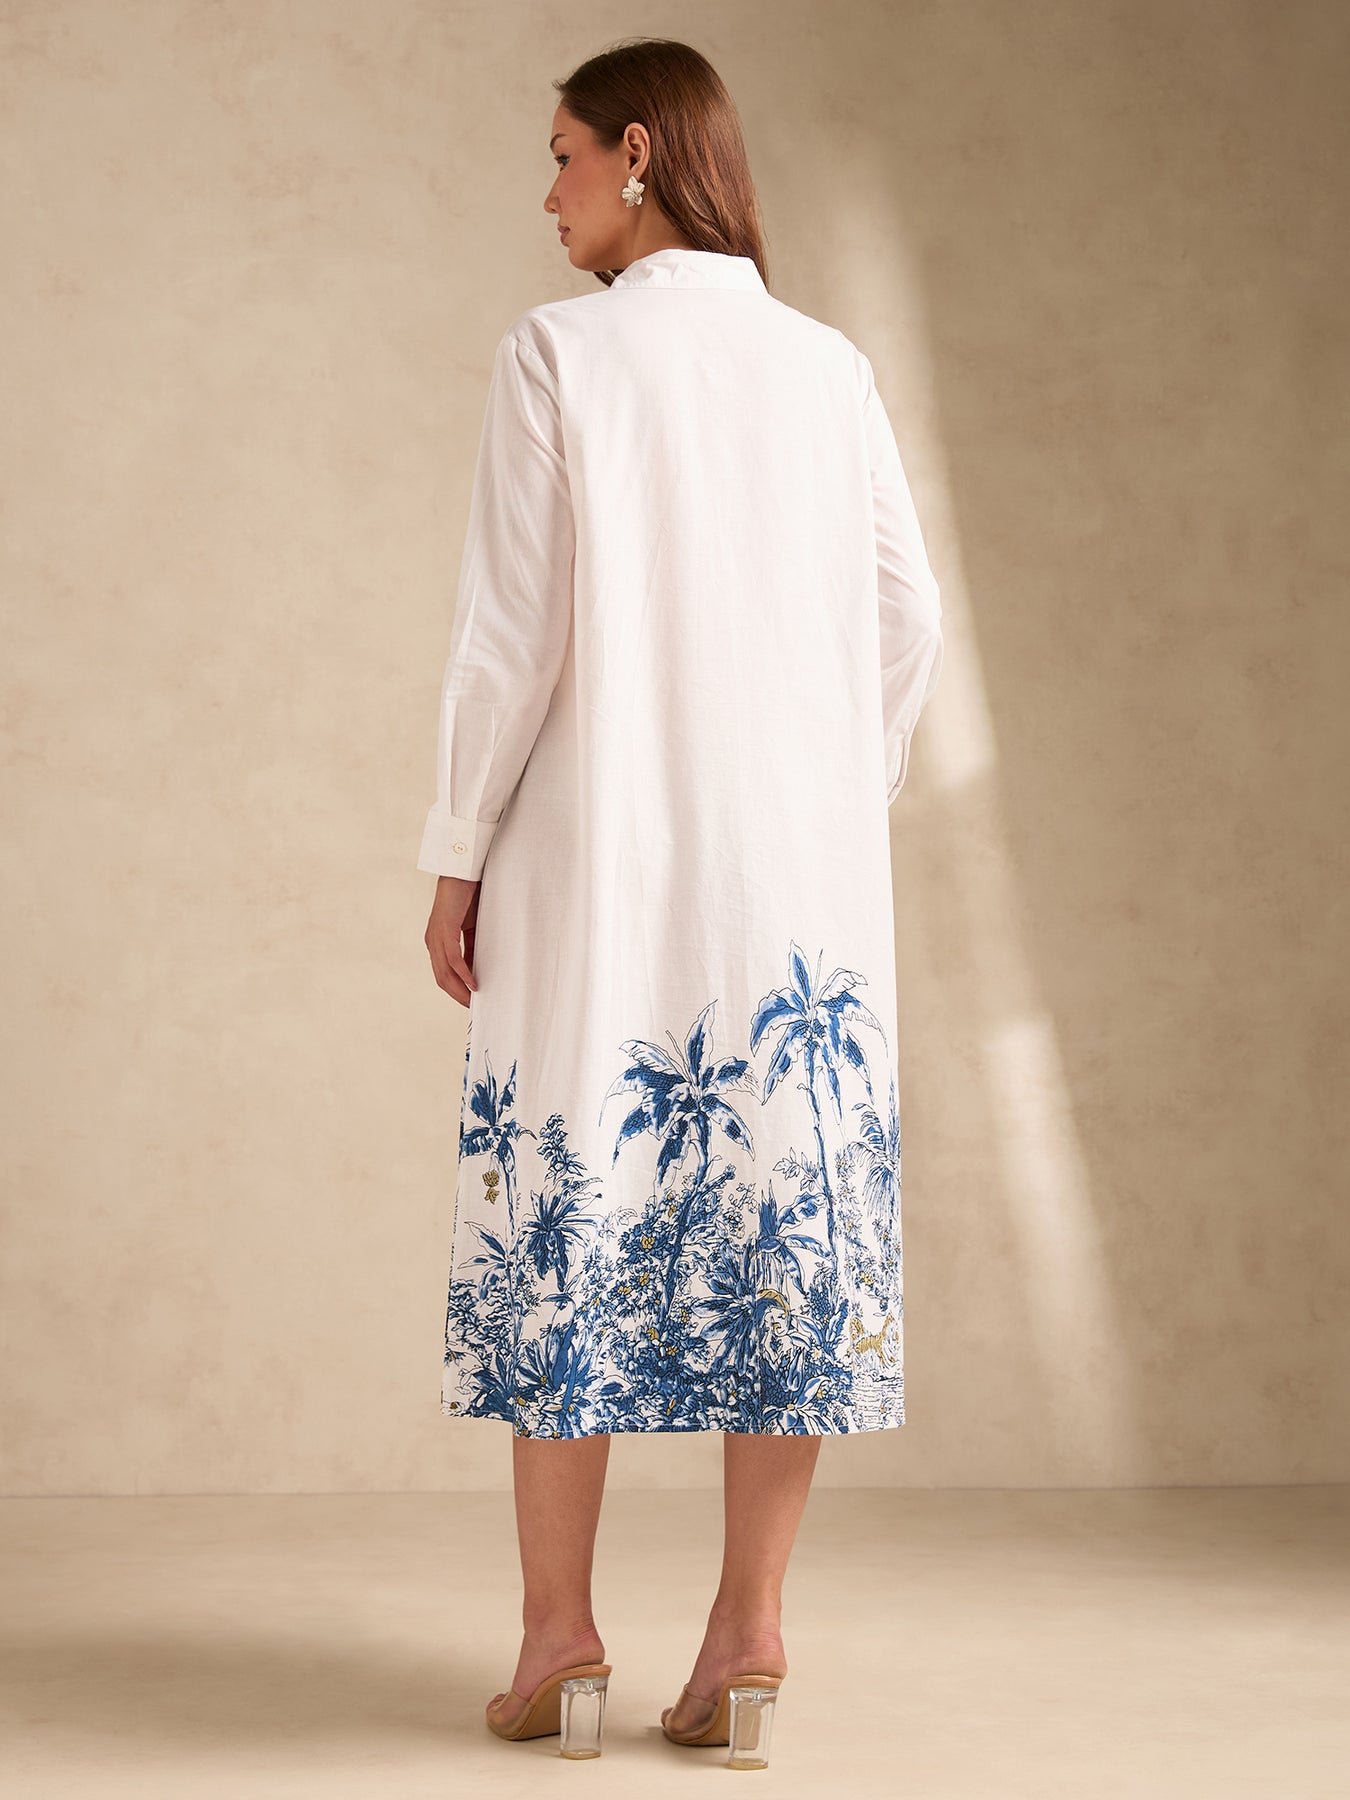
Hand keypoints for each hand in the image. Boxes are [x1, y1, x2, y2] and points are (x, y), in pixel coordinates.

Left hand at [425, 874, 480, 1005]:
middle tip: (472, 1008)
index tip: (469, 1001)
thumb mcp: (471, 928)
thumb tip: (477, 969)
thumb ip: (471, 947)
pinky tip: (473, 983)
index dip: (455, 989)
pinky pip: (452, 958)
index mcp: (437, 942)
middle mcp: (433, 942)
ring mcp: (436, 937)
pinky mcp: (444, 930)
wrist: (462, 872)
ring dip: (459, 989)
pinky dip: (463, 973)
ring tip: (473, 1001)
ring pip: (444, 972)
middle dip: (456, 995)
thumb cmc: (468, 897)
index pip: (443, 973)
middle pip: (441, 978)